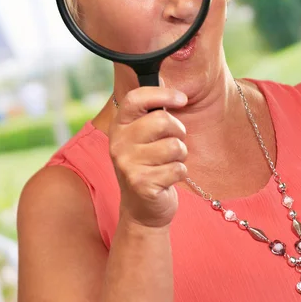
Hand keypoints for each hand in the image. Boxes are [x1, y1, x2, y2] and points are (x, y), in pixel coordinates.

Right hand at [109, 86, 187, 227]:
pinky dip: (180, 173)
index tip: (182, 99)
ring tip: (170, 163)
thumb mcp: (143, 138)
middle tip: (175, 141)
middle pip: (161, 120)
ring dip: (181, 155)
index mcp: (119, 126)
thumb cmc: (149, 166)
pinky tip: (167, 179)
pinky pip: (178, 168)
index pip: (136, 98)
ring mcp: (127, 164)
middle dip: (179, 131)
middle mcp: (119, 143)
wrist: (142, 209)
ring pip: (174, 146)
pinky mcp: (141, 183)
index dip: (162, 94)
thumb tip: (176, 93)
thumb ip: (152, 115)